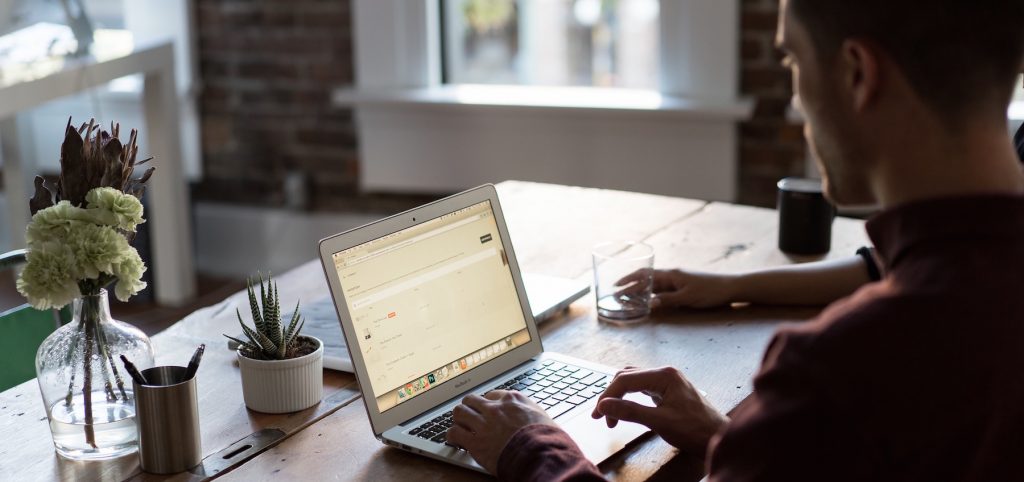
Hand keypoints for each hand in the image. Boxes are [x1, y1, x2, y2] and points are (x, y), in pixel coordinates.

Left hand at [447, 390, 558, 473]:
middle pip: (472, 400)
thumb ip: (530, 412)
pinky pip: (454, 433)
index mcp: (512, 400)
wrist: (540, 454)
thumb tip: (531, 416)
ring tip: (460, 425)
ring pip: (459, 412)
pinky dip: (452, 436)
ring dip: (459, 419)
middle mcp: (495, 408)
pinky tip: (454, 440)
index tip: (487, 409)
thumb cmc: (547, 438)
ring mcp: (483, 424)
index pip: (492, 395)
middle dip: (469, 407)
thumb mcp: (542, 416)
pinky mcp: (475, 442)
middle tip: (470, 416)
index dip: (488, 403)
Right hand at [592, 366, 727, 457]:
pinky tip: (626, 409)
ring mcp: (667, 381)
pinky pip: (642, 388)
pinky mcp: (668, 390)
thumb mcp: (660, 422)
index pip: (625, 379)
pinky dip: (630, 398)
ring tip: (610, 415)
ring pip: (633, 382)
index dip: (608, 396)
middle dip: (611, 396)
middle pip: (627, 377)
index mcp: (664, 375)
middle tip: (601, 416)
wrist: (718, 438)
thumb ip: (630, 411)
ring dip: (619, 396)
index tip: (598, 414)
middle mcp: (665, 373)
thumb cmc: (696, 430)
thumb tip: (604, 405)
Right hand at [619, 269, 737, 309]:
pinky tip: (648, 301)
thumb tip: (649, 303)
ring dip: (640, 291)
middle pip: (646, 279)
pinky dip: (652, 295)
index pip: (645, 275)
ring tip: (628, 299)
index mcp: (671, 274)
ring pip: (653, 285)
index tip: (616, 286)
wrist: (730, 287)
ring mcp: (677, 281)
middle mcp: (672, 275)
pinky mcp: (683, 287)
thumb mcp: (688, 298)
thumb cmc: (710, 291)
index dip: (629, 279)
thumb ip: (668, 300)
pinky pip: (662, 290)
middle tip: (617, 295)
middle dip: (630, 286)